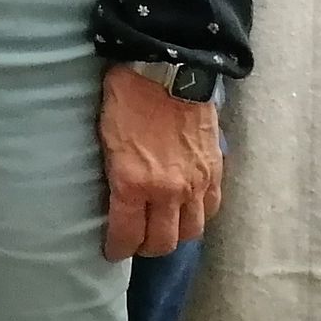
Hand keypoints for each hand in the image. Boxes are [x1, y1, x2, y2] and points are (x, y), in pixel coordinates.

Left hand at [99, 64, 221, 260]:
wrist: (167, 69)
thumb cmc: (125, 98)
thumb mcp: (105, 137)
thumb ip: (114, 173)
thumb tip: (114, 196)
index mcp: (134, 183)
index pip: (127, 234)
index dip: (117, 248)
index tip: (111, 251)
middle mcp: (169, 191)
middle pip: (162, 242)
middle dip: (145, 248)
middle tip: (135, 242)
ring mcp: (197, 184)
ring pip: (191, 232)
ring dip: (174, 236)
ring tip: (160, 230)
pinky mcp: (215, 172)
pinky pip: (212, 209)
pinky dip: (198, 216)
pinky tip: (186, 211)